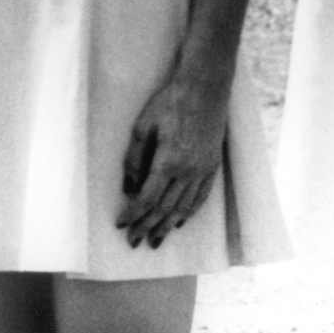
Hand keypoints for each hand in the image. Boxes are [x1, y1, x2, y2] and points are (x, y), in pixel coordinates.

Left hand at [117, 71, 229, 248]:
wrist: (204, 89)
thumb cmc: (168, 103)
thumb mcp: (143, 127)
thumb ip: (134, 160)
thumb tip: (127, 189)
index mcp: (168, 161)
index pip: (147, 198)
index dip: (133, 214)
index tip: (121, 225)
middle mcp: (187, 171)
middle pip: (165, 208)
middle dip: (148, 227)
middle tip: (135, 243)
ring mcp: (203, 170)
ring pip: (184, 208)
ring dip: (168, 226)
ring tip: (156, 240)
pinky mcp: (212, 166)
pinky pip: (201, 198)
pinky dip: (189, 213)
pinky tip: (180, 221)